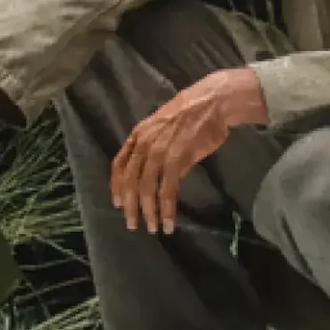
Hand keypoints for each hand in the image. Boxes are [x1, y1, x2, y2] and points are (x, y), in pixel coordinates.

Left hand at [108, 66, 270, 232]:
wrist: (213, 101)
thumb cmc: (192, 113)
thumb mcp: (163, 126)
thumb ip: (154, 146)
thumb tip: (154, 168)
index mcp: (139, 135)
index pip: (119, 164)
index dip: (116, 186)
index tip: (118, 203)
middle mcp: (144, 144)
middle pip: (130, 181)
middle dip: (130, 206)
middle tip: (133, 225)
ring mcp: (159, 152)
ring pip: (146, 189)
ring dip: (148, 212)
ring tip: (153, 228)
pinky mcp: (177, 160)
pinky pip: (167, 191)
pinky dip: (167, 209)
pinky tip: (170, 222)